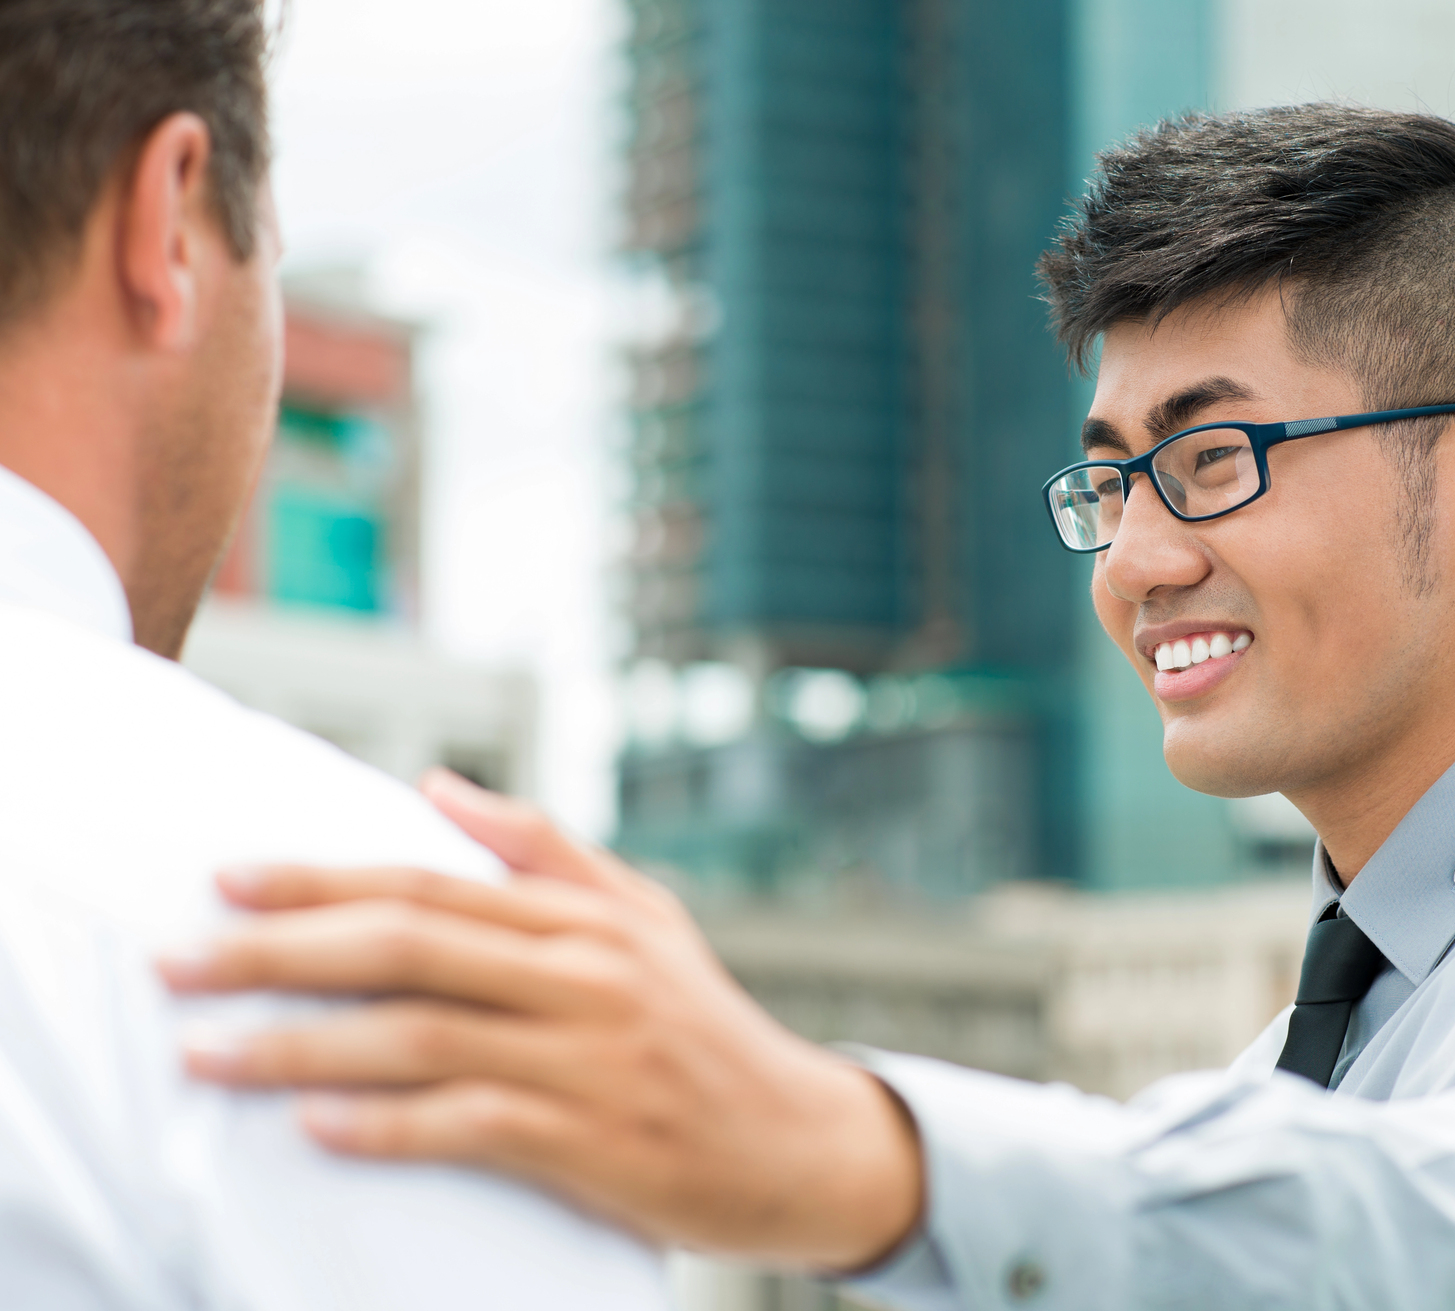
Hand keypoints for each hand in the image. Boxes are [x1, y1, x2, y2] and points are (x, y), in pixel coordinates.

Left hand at [156, 770, 924, 1271]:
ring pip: (419, 1038)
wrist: (797, 1143)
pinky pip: (467, 1128)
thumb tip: (438, 788)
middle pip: (407, 949)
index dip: (320, 879)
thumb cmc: (704, 1029)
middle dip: (278, 953)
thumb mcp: (646, 919)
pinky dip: (384, 1127)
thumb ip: (543, 850)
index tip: (225, 881)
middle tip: (180, 965)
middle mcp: (584, 976)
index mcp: (587, 918)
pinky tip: (313, 1128)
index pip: (430, 884)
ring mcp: (587, 1059)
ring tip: (208, 1053)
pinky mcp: (590, 1142)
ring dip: (299, 1048)